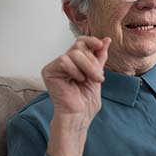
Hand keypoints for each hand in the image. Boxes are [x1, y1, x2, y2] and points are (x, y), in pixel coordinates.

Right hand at [41, 36, 110, 155]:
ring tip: (89, 80)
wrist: (79, 115)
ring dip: (87, 67)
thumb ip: (99, 57)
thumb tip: (107, 40)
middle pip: (79, 46)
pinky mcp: (49, 71)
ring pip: (74, 53)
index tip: (100, 44)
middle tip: (98, 77)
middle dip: (93, 61)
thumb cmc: (87, 101)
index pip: (81, 42)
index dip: (91, 41)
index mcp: (75, 62)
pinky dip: (74, 71)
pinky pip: (64, 61)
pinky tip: (76, 81)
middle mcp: (64, 62)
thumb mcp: (97, 74)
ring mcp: (56, 66)